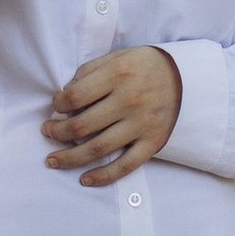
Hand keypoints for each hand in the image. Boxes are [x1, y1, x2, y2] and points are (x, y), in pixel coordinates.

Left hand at [44, 45, 181, 187]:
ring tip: (53, 159)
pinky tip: (84, 179)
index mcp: (118, 75)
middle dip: (56, 132)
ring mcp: (141, 125)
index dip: (58, 104)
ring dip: (69, 157)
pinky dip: (103, 176)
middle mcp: (129, 101)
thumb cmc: (145, 66)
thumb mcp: (118, 56)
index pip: (75, 97)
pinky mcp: (152, 143)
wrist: (187, 78)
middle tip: (47, 132)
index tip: (55, 106)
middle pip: (81, 126)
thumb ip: (90, 71)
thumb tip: (65, 94)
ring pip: (97, 149)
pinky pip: (125, 165)